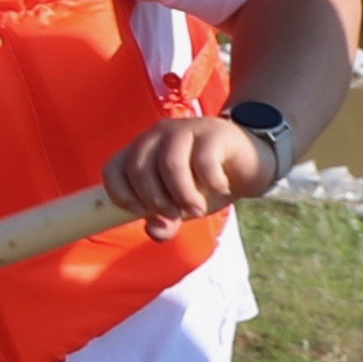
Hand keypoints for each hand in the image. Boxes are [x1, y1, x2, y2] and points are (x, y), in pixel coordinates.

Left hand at [102, 114, 273, 229]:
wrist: (249, 164)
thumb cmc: (205, 185)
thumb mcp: (181, 208)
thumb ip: (164, 222)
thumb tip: (155, 231)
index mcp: (140, 151)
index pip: (113, 169)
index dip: (121, 194)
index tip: (141, 213)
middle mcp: (156, 136)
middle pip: (139, 169)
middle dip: (156, 200)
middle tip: (177, 215)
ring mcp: (185, 130)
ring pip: (169, 163)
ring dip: (182, 194)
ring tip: (197, 209)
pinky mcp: (213, 133)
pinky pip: (204, 160)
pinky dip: (211, 182)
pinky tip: (220, 188)